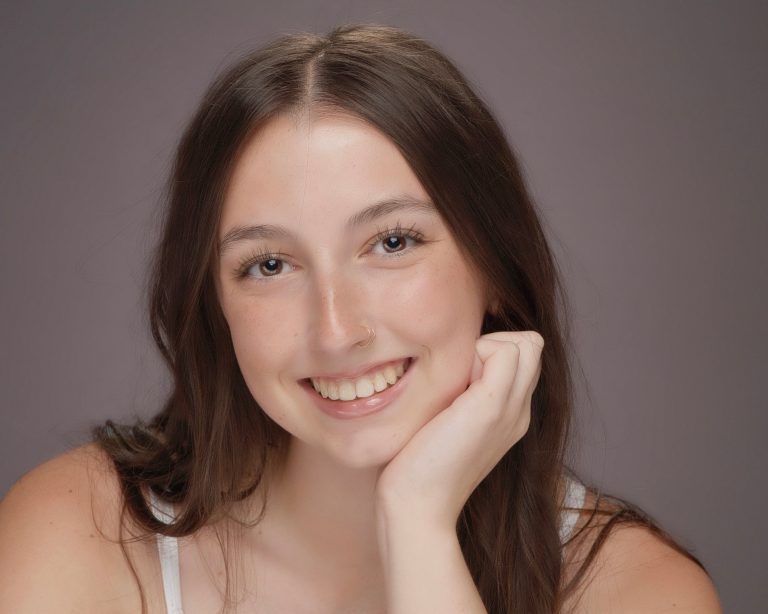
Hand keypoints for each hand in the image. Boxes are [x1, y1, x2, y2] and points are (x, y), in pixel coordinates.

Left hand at [375, 331, 544, 531]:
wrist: (418, 506)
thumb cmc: (419, 465)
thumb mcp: (448, 422)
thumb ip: (461, 395)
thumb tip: (454, 362)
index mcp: (512, 415)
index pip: (524, 356)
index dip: (492, 351)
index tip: (459, 377)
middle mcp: (520, 411)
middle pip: (532, 345)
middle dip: (494, 343)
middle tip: (459, 375)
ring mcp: (511, 409)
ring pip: (527, 343)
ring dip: (486, 346)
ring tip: (456, 381)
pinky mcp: (492, 406)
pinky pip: (506, 351)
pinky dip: (476, 352)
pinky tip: (452, 386)